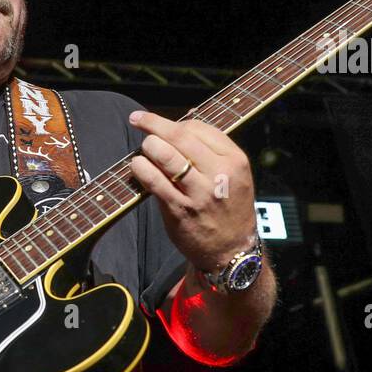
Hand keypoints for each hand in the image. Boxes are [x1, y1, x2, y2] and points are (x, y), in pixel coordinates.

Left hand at [127, 111, 258, 272]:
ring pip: (165, 155)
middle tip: (137, 120)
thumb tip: (183, 120)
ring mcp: (199, 193)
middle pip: (180, 136)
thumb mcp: (234, 175)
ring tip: (142, 148)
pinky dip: (141, 168)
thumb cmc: (228, 208)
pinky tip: (137, 166)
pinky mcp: (180, 210)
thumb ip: (212, 150)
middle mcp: (219, 174)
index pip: (199, 128)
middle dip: (153, 124)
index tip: (162, 124)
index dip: (176, 123)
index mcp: (235, 160)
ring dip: (147, 146)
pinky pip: (154, 181)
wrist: (232, 251)